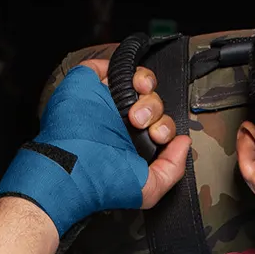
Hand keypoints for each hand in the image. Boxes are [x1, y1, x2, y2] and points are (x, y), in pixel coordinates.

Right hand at [0, 57, 189, 234]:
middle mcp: (120, 120)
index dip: (165, 127)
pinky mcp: (90, 81)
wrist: (71, 168)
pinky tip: (133, 85)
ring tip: (137, 104)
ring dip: (147, 89)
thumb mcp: (147, 188)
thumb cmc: (103, 183)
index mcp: (133, 141)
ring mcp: (105, 99)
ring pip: (140, 81)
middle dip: (155, 110)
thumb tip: (183, 143)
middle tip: (141, 124)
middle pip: (153, 102)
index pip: (159, 124)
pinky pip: (114, 65)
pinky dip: (127, 69)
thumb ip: (172, 170)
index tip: (159, 137)